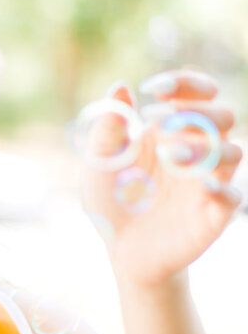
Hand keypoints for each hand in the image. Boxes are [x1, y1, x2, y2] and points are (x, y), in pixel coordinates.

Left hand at [79, 68, 243, 288]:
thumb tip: (120, 87)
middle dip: (196, 112)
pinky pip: (232, 197)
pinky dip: (221, 189)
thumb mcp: (101, 164)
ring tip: (169, 154)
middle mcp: (199, 151)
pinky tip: (202, 184)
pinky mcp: (213, 215)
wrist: (122, 250)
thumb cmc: (113, 200)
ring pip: (232, 152)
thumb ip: (108, 127)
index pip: (198, 93)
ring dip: (204, 147)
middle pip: (223, 116)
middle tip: (160, 121)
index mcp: (174, 130)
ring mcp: (209, 182)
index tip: (154, 89)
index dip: (185, 83)